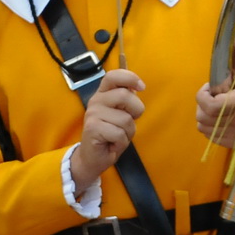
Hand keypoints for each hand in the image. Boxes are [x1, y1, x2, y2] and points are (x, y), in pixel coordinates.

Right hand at [71, 69, 144, 191]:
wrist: (93, 158)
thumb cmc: (110, 135)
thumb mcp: (120, 114)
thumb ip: (126, 100)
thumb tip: (137, 87)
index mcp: (103, 94)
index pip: (114, 76)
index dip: (130, 78)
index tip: (141, 87)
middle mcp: (96, 101)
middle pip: (124, 95)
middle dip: (136, 111)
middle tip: (129, 122)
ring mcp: (93, 114)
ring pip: (125, 119)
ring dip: (128, 132)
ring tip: (118, 136)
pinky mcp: (92, 128)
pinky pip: (119, 133)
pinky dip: (121, 142)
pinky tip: (112, 144)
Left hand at [196, 79, 234, 147]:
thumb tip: (233, 44)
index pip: (209, 105)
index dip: (204, 94)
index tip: (212, 87)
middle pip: (202, 116)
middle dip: (203, 104)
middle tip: (215, 96)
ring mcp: (233, 136)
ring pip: (203, 127)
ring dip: (206, 116)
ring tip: (218, 108)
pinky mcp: (232, 145)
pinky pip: (210, 136)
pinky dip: (211, 127)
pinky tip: (222, 119)